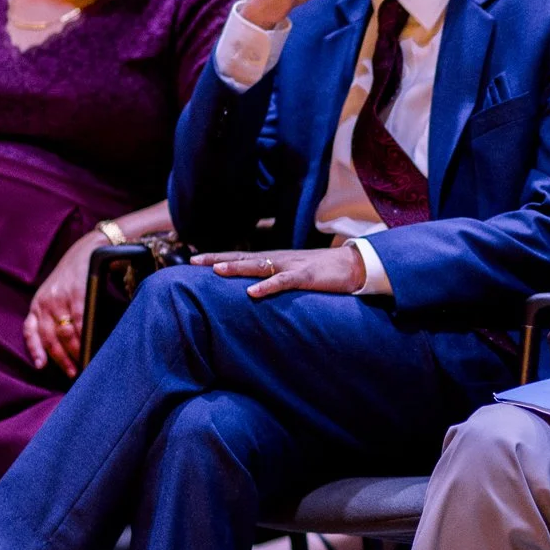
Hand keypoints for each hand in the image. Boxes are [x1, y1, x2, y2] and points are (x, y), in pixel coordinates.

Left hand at [23, 231, 99, 375]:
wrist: (89, 249)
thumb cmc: (73, 276)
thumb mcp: (55, 293)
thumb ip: (53, 315)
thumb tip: (64, 345)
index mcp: (37, 303)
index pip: (31, 331)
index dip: (35, 350)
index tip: (41, 366)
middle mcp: (45, 301)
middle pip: (50, 338)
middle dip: (62, 358)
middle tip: (73, 373)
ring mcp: (61, 297)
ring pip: (66, 333)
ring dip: (75, 351)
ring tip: (84, 363)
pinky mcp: (78, 292)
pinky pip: (80, 321)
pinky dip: (85, 336)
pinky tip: (90, 345)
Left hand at [193, 246, 364, 299]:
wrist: (355, 265)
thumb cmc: (325, 273)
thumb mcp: (296, 275)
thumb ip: (277, 280)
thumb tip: (257, 290)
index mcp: (275, 259)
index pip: (241, 256)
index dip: (219, 258)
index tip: (195, 260)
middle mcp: (279, 259)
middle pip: (242, 257)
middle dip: (218, 259)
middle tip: (193, 261)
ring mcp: (292, 266)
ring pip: (258, 265)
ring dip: (237, 268)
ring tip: (216, 270)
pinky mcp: (306, 276)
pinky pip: (283, 281)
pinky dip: (267, 286)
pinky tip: (252, 292)